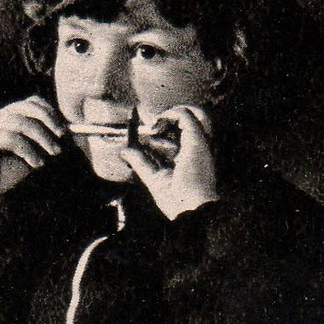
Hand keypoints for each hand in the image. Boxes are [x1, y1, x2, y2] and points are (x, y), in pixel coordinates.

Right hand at [0, 97, 63, 228]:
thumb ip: (43, 144)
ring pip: (21, 122)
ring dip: (42, 138)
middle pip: (27, 107)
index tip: (64, 130)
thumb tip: (67, 135)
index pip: (31, 102)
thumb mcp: (29, 157)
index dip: (51, 112)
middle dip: (49, 120)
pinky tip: (36, 164)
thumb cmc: (1, 175)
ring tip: (52, 154)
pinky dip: (29, 151)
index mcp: (7, 118)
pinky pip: (11, 138)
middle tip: (61, 137)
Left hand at [121, 104, 219, 219]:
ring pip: (189, 113)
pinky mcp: (197, 139)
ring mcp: (199, 143)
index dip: (160, 130)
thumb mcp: (154, 178)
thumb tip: (125, 151)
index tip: (143, 131)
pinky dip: (169, 114)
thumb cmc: (178, 201)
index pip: (176, 136)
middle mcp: (196, 148)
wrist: (191, 210)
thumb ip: (141, 162)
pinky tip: (156, 126)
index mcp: (190, 158)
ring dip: (168, 115)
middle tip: (149, 126)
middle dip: (165, 119)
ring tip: (154, 126)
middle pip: (184, 122)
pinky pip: (185, 114)